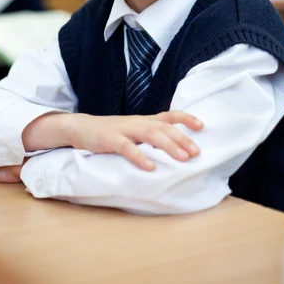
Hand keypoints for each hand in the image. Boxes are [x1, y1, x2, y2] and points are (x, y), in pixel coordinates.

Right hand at [23, 111, 202, 170]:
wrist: (81, 127)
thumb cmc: (110, 132)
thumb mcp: (133, 131)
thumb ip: (150, 136)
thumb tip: (174, 149)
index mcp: (144, 120)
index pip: (168, 115)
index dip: (186, 118)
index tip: (202, 125)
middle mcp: (137, 122)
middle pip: (163, 127)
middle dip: (182, 139)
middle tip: (196, 152)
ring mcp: (124, 130)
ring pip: (150, 135)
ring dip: (168, 146)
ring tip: (182, 158)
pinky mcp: (110, 140)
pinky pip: (127, 148)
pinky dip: (139, 157)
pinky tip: (150, 167)